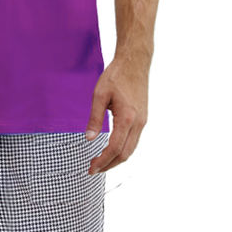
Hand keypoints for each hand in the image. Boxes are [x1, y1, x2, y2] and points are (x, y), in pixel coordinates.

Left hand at [84, 52, 149, 175]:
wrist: (134, 62)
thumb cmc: (116, 75)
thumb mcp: (99, 94)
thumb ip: (95, 118)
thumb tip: (88, 139)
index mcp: (127, 118)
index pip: (114, 148)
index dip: (102, 161)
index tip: (91, 168)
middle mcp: (138, 123)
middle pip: (125, 154)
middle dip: (109, 165)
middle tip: (94, 169)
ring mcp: (143, 121)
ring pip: (131, 149)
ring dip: (116, 159)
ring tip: (101, 162)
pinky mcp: (143, 118)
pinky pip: (134, 140)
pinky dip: (123, 149)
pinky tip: (113, 149)